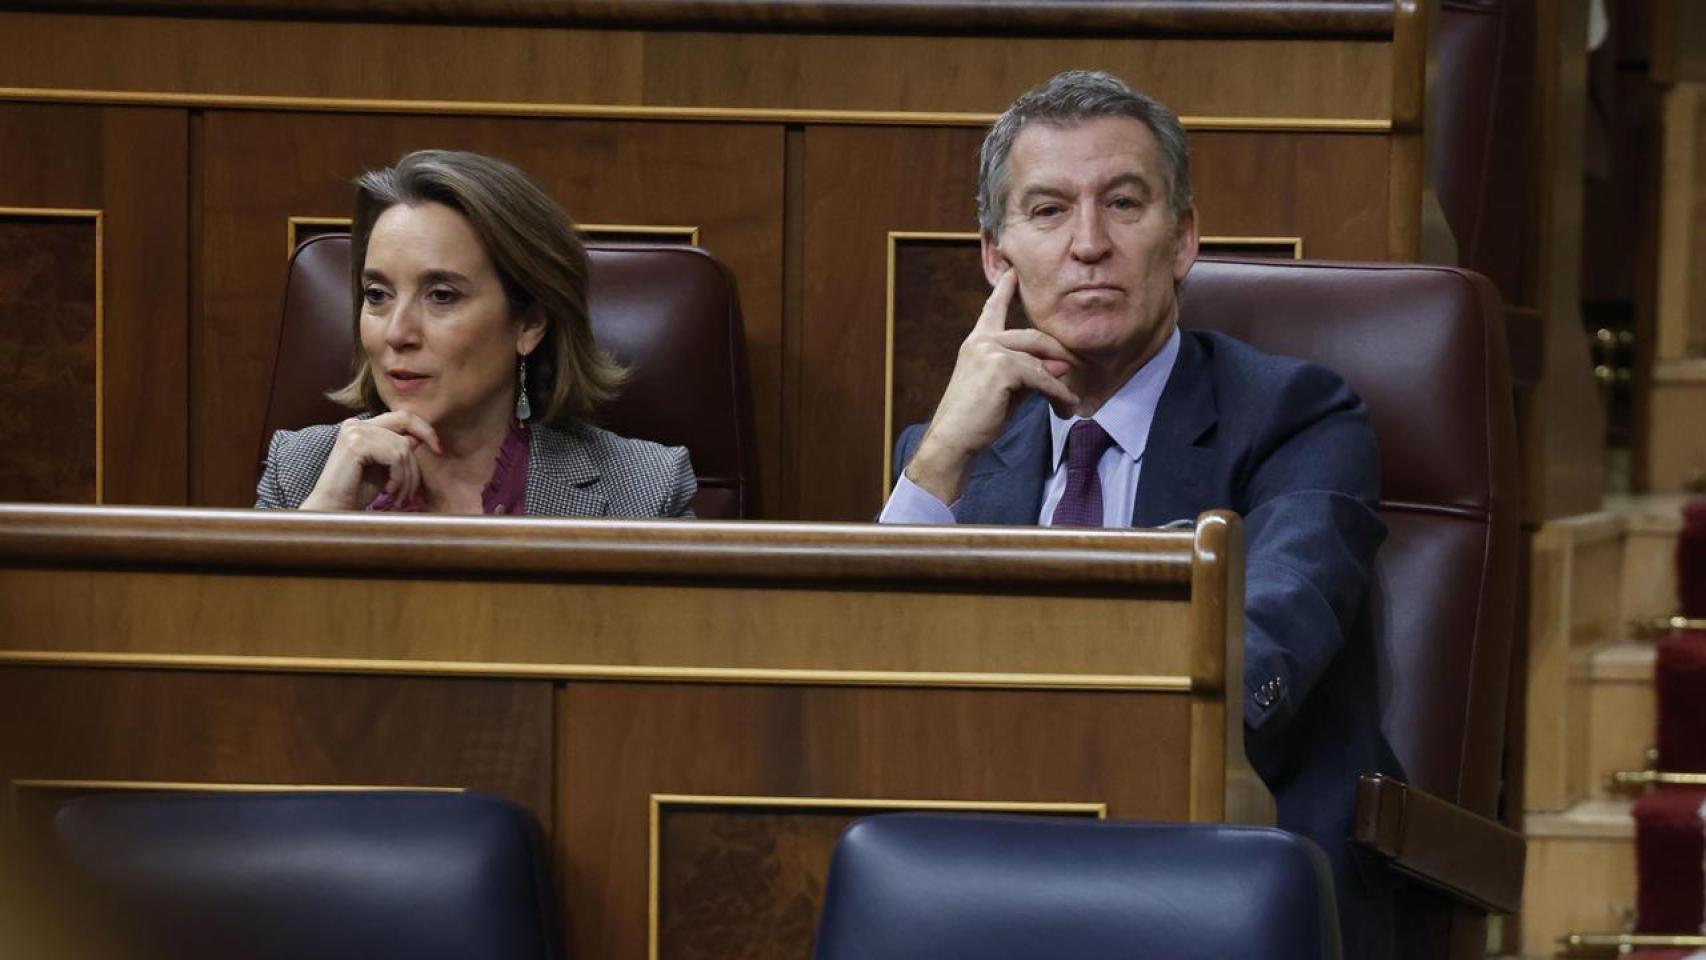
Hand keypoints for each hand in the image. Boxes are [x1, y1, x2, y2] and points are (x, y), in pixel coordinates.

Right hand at [298, 412, 442, 510]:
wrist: (333, 510)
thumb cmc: (357, 492)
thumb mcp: (385, 467)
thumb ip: (398, 450)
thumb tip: (421, 437)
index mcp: (362, 426)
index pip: (403, 416)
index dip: (425, 429)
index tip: (439, 449)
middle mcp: (356, 424)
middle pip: (406, 427)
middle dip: (416, 460)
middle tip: (413, 490)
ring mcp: (355, 431)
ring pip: (403, 447)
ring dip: (406, 477)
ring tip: (398, 495)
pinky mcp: (356, 443)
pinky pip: (395, 456)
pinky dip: (398, 477)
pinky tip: (388, 491)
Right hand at [904, 269, 1079, 503]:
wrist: (954, 439)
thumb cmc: (976, 418)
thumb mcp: (1006, 389)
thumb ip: (1030, 371)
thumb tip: (1062, 365)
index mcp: (977, 342)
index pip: (993, 309)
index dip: (1005, 290)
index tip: (1013, 271)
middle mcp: (982, 341)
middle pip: (1034, 336)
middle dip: (1059, 352)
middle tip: (1078, 367)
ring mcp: (990, 352)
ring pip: (1040, 360)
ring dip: (1059, 383)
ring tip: (1068, 401)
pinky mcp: (1002, 369)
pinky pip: (1041, 378)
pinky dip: (1058, 393)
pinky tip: (1066, 405)